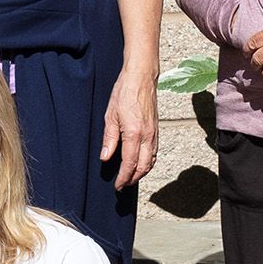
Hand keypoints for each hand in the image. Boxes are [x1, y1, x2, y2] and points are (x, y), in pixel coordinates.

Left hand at [103, 69, 159, 187]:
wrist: (141, 78)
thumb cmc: (124, 93)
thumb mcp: (110, 116)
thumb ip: (109, 139)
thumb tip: (105, 157)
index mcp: (134, 134)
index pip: (129, 164)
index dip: (124, 178)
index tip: (118, 186)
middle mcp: (147, 136)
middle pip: (143, 167)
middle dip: (133, 179)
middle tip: (123, 185)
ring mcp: (154, 133)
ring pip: (151, 161)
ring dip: (141, 173)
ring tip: (131, 178)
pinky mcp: (156, 130)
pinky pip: (154, 152)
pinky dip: (148, 162)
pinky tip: (141, 164)